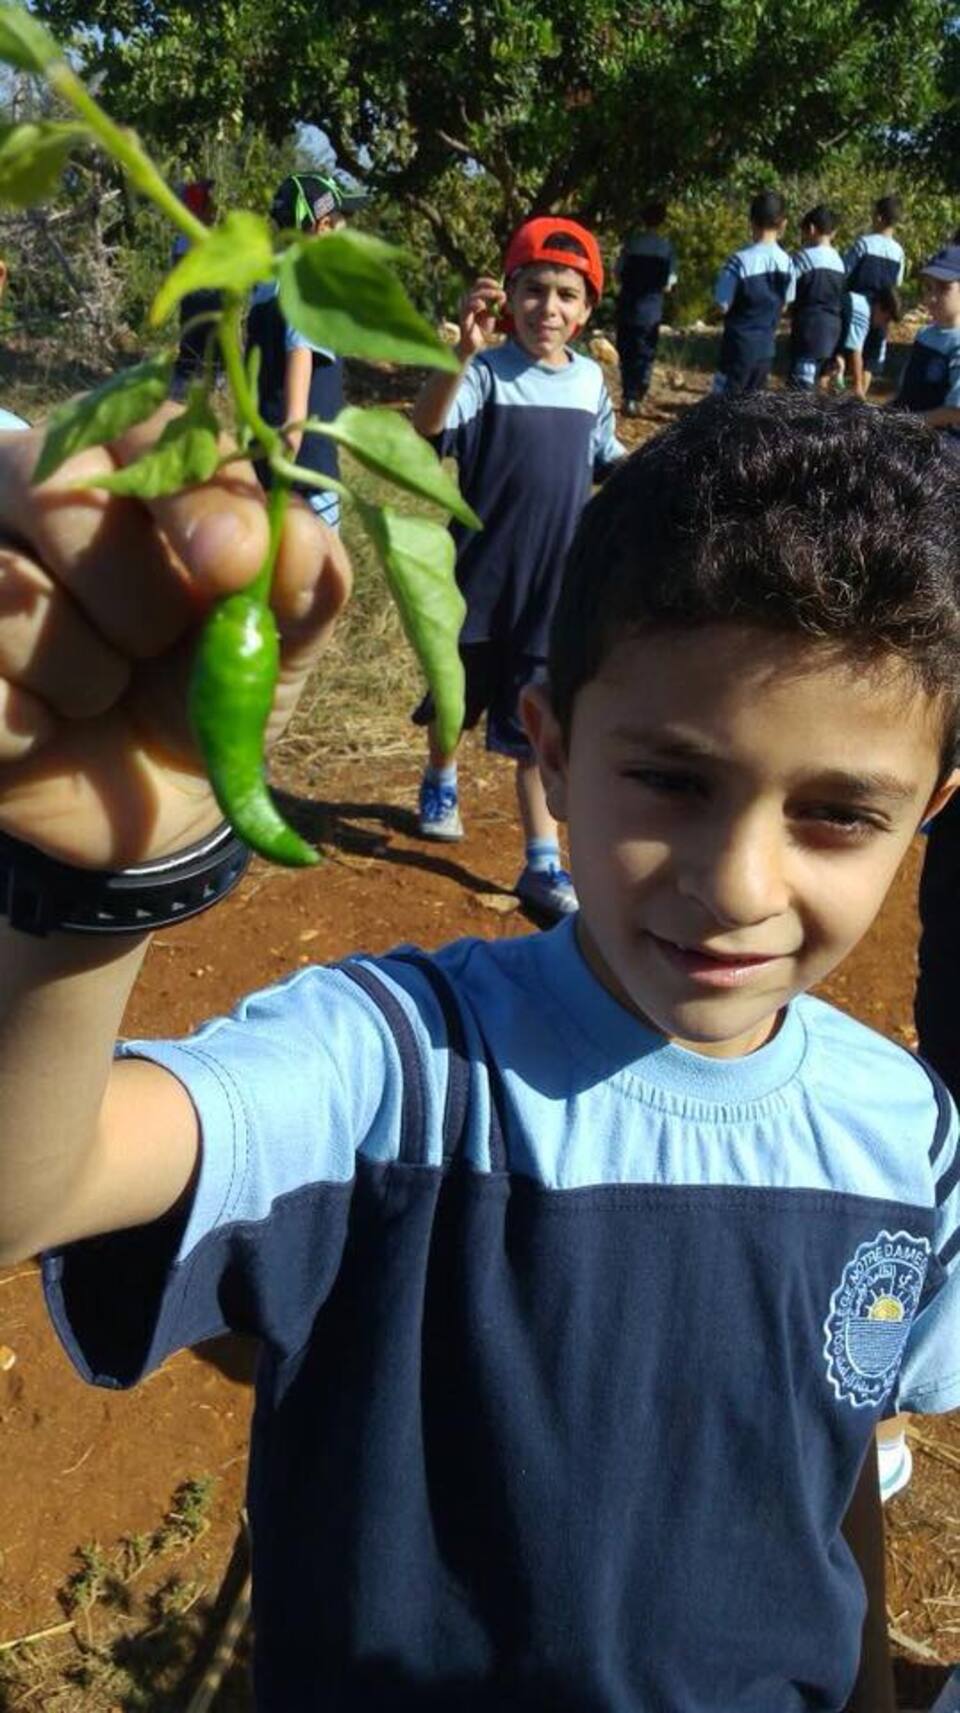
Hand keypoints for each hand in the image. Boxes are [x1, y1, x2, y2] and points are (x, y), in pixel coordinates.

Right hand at [0, 405, 350, 866]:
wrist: (154, 795)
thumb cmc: (209, 685)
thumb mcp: (278, 642)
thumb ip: (304, 585)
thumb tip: (299, 542)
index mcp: (125, 464)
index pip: (146, 433)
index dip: (193, 496)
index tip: (236, 562)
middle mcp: (26, 490)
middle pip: (64, 498)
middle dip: (138, 597)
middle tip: (156, 645)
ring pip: (13, 595)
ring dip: (86, 674)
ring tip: (101, 690)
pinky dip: (32, 726)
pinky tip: (47, 728)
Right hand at [456, 275, 505, 360]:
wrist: (475, 348)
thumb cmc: (485, 333)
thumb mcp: (496, 319)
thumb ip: (500, 308)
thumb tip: (503, 296)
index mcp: (475, 299)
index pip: (479, 284)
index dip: (489, 282)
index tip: (499, 285)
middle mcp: (468, 302)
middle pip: (477, 286)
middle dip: (490, 287)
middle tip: (501, 293)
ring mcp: (464, 309)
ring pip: (473, 294)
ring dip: (486, 294)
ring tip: (496, 296)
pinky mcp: (463, 318)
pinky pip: (467, 307)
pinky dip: (476, 303)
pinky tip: (483, 305)